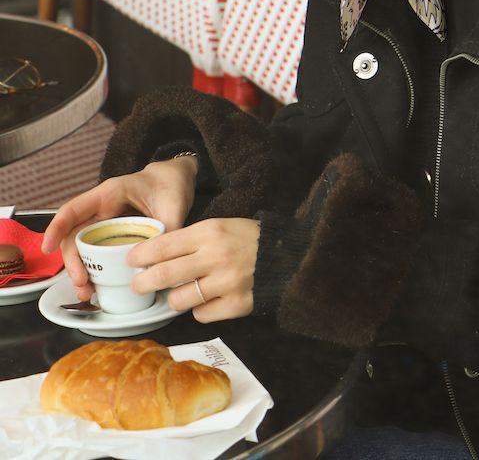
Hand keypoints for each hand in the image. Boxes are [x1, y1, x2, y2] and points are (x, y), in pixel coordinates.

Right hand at [42, 157, 197, 299]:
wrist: (175, 180)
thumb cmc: (170, 186)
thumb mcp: (173, 206)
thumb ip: (166, 233)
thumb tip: (160, 263)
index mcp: (110, 194)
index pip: (74, 209)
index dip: (57, 227)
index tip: (47, 248)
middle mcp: (101, 209)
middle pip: (74, 235)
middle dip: (72, 261)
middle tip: (82, 283)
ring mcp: (104, 222)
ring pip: (82, 247)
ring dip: (80, 270)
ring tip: (87, 293)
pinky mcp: (110, 235)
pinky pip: (95, 252)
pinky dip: (93, 270)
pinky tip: (96, 288)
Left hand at [128, 217, 259, 322]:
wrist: (284, 257)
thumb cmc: (247, 240)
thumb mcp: (220, 227)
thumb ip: (191, 240)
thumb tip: (155, 256)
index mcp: (210, 232)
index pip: (165, 245)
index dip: (142, 254)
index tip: (130, 260)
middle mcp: (215, 257)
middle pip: (164, 275)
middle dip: (144, 282)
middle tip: (137, 285)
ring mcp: (226, 283)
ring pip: (179, 299)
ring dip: (174, 298)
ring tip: (180, 293)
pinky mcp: (235, 305)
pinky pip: (201, 315)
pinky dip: (200, 310)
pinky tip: (208, 300)